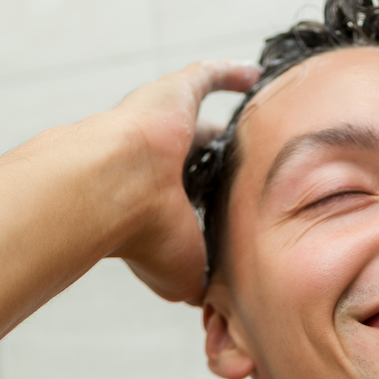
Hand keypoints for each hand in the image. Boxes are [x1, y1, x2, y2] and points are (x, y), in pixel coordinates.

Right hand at [103, 61, 258, 302]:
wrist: (113, 193)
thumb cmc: (144, 238)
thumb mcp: (185, 277)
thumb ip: (205, 286)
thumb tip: (218, 303)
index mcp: (159, 205)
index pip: (189, 203)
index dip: (209, 208)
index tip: (233, 215)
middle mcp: (158, 165)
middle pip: (197, 160)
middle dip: (220, 166)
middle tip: (255, 170)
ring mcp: (162, 128)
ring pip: (201, 119)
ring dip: (228, 122)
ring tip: (265, 122)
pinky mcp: (171, 95)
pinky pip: (204, 77)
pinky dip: (228, 74)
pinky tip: (255, 74)